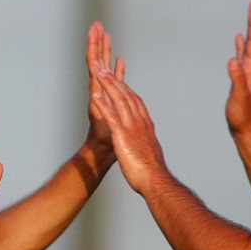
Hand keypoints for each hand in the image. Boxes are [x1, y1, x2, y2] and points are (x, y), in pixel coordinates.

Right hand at [86, 21, 126, 152]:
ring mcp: (98, 95)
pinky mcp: (98, 104)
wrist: (104, 146)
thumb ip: (117, 81)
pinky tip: (108, 59)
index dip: (102, 45)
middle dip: (97, 42)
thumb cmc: (110, 127)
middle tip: (96, 24)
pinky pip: (99, 84)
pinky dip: (103, 72)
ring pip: (97, 68)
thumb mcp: (117, 100)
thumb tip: (119, 63)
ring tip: (96, 33)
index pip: (102, 61)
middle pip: (98, 60)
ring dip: (97, 50)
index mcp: (104, 86)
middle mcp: (99, 88)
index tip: (101, 29)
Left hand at [90, 71, 164, 194]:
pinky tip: (96, 95)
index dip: (126, 90)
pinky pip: (111, 116)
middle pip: (127, 96)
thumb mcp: (149, 153)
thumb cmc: (151, 171)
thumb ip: (146, 145)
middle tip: (105, 69)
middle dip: (115, 81)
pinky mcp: (122, 136)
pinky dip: (103, 104)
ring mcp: (131, 128)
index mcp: (145, 126)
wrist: (154, 180)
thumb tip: (146, 147)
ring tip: (99, 72)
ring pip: (119, 100)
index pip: (135, 102)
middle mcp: (139, 123)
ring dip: (108, 85)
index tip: (118, 80)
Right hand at [225, 0, 250, 137]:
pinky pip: (242, 57)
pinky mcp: (242, 80)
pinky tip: (238, 42)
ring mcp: (247, 74)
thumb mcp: (239, 97)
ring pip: (249, 48)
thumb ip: (237, 79)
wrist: (248, 130)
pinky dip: (240, 47)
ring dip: (249, 32)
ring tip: (249, 19)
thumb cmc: (244, 116)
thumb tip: (233, 60)